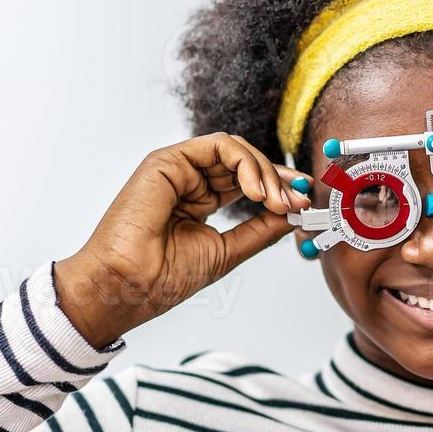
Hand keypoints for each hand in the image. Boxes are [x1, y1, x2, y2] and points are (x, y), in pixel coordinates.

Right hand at [54, 133, 311, 347]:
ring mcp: (178, 169)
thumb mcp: (227, 251)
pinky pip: (218, 145)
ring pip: (235, 150)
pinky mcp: (168, 160)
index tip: (304, 199)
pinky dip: (245, 162)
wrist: (128, 286)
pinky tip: (257, 190)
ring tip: (277, 200)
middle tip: (297, 201)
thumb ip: (259, 229)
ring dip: (265, 171)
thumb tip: (292, 213)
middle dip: (278, 179)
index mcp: (199, 203)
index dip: (279, 187)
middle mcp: (189, 182)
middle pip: (244, 163)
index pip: (247, 183)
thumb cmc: (162, 278)